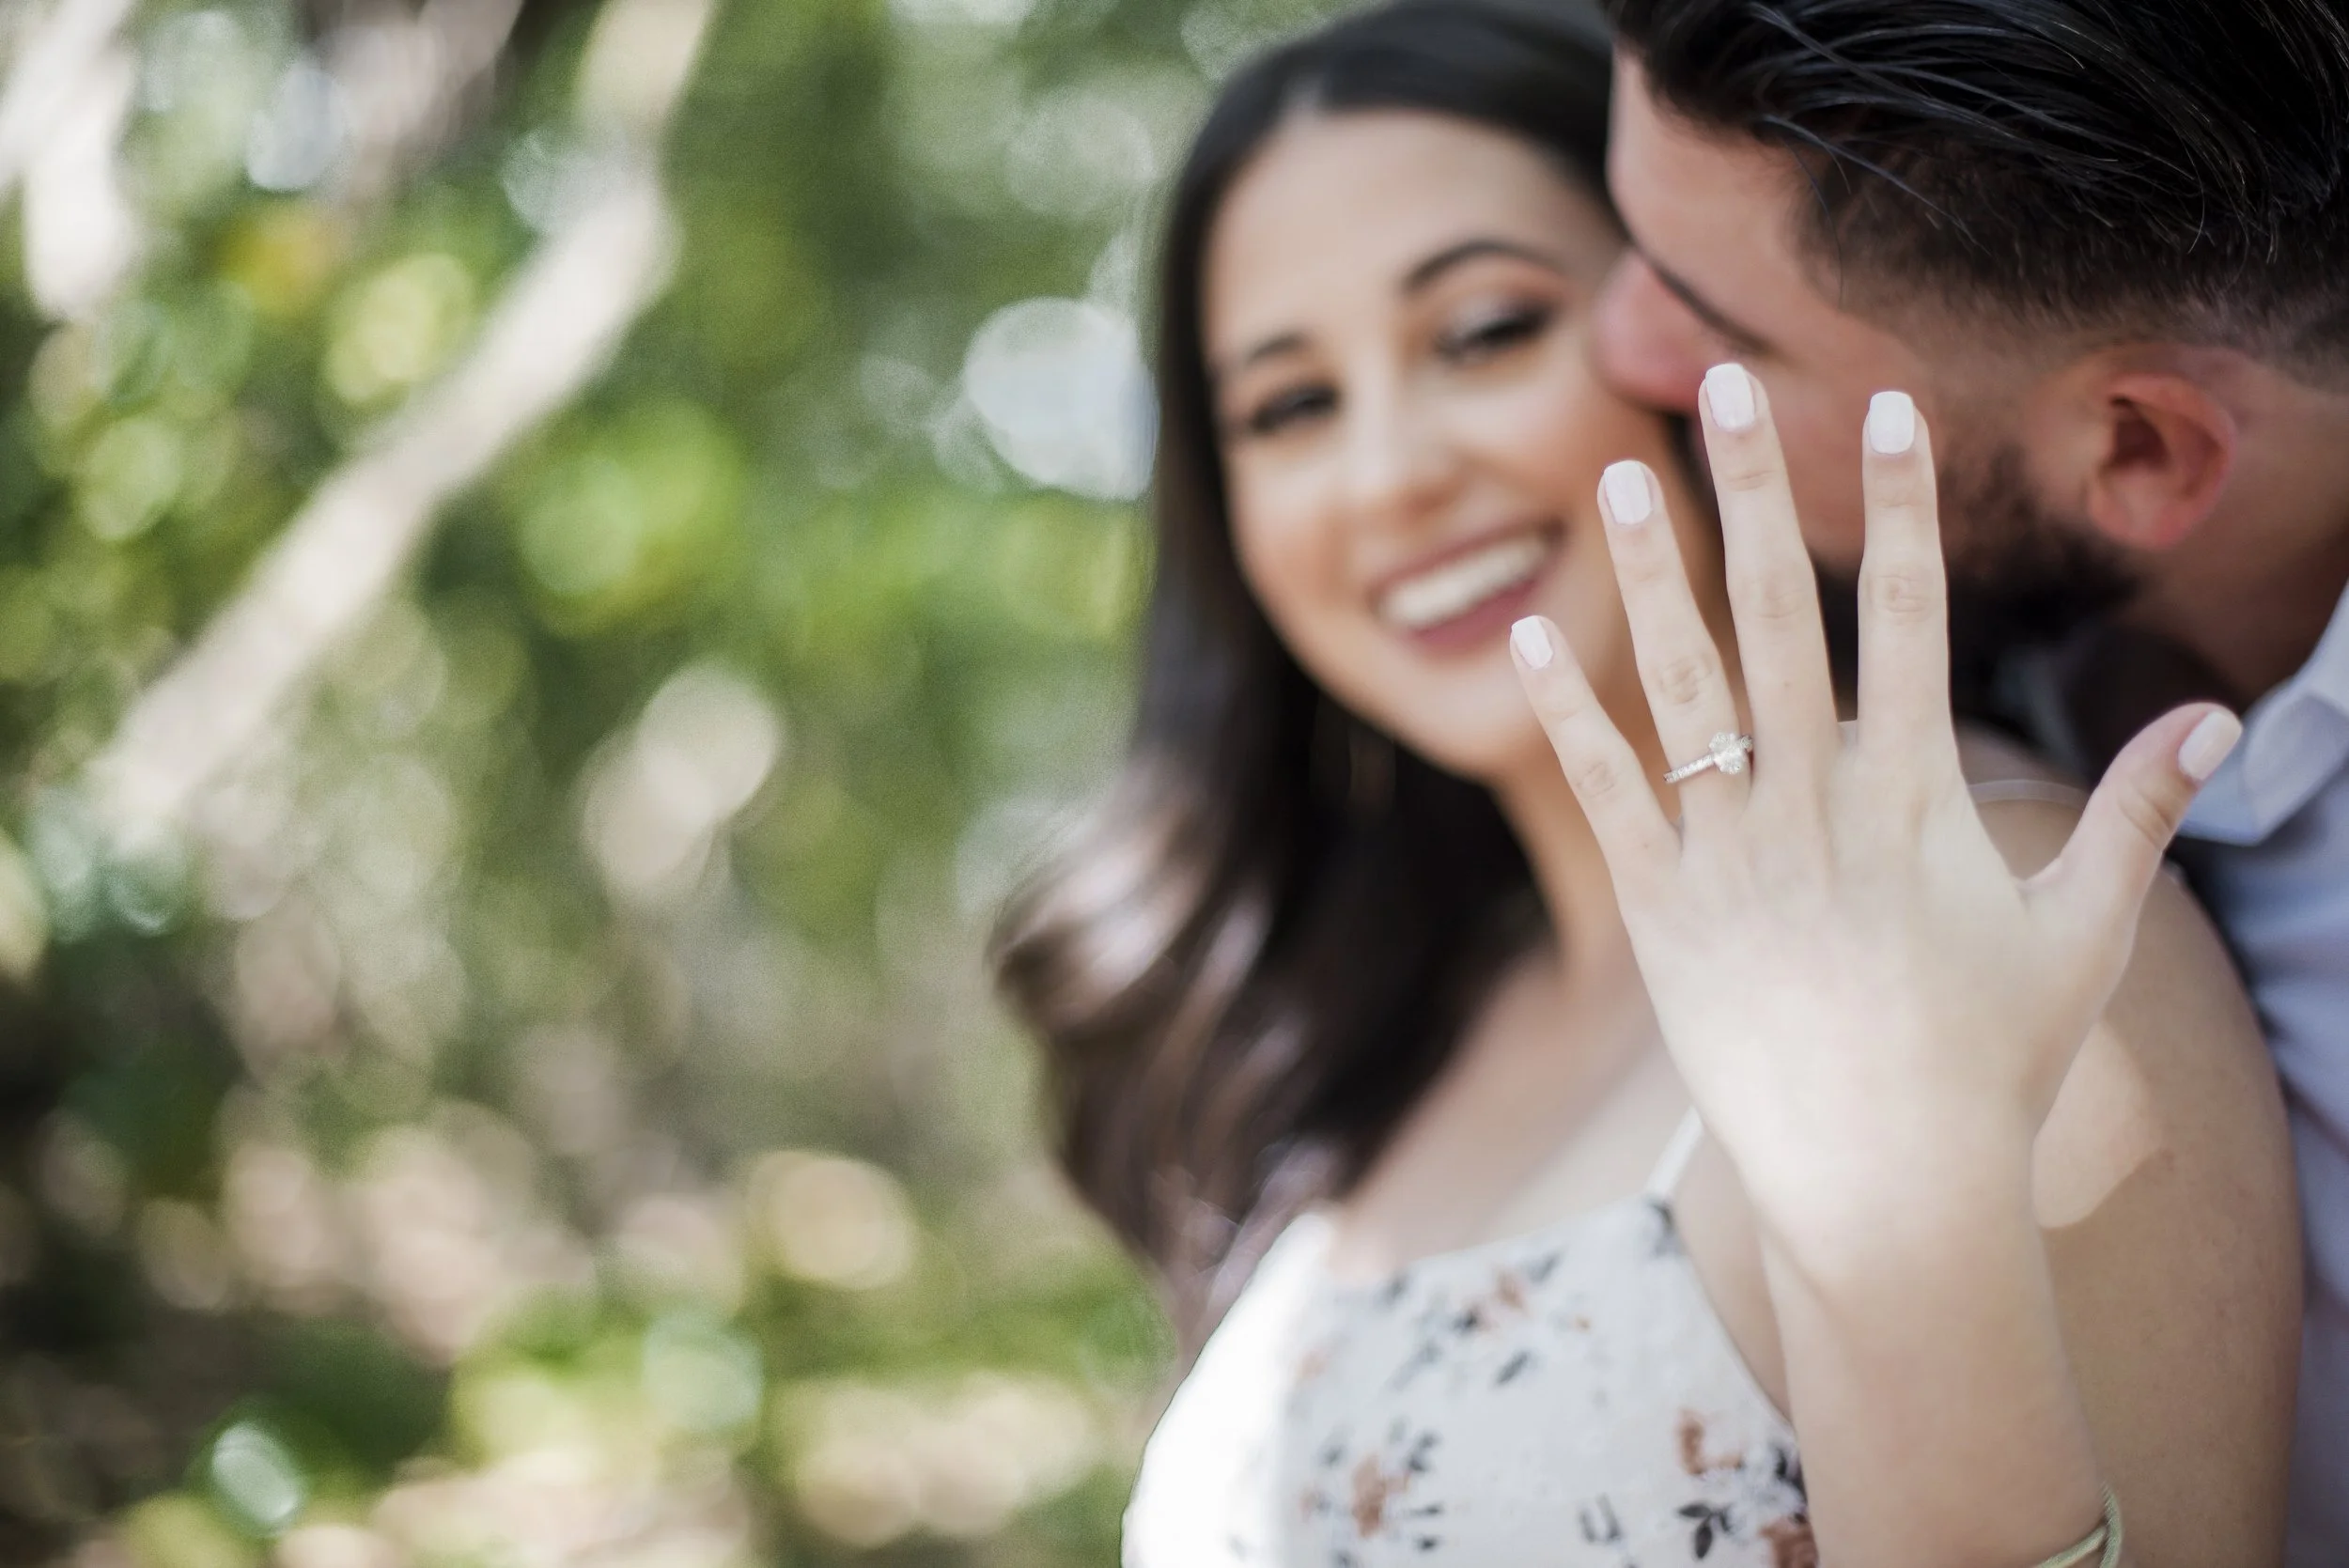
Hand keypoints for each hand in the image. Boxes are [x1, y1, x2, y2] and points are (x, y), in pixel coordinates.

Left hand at [1508, 366, 2240, 1242]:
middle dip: (1755, 494)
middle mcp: (1815, 806)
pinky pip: (1604, 792)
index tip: (1881, 408)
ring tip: (1620, 473)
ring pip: (1680, 687)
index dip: (1895, 505)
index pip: (1907, 617)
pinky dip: (1566, 714)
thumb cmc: (1994, 1062)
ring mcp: (1729, 855)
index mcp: (1916, 796)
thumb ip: (2138, 816)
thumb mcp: (2083, 936)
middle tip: (1723, 383)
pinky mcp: (1660, 910)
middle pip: (1780, 619)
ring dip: (1650, 575)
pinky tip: (1528, 635)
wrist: (1888, 1186)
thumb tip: (2218, 721)